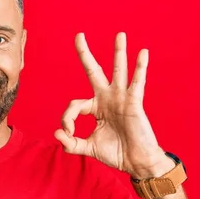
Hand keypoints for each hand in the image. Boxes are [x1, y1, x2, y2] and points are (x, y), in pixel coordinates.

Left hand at [54, 32, 172, 178]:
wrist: (136, 163)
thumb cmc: (115, 153)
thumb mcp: (87, 148)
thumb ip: (70, 144)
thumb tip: (56, 133)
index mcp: (95, 107)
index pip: (74, 105)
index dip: (66, 119)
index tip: (67, 133)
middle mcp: (107, 98)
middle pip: (94, 71)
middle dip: (85, 54)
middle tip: (79, 35)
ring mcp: (121, 98)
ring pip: (118, 71)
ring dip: (119, 52)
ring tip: (120, 35)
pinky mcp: (134, 103)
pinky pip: (137, 83)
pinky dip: (140, 68)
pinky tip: (142, 53)